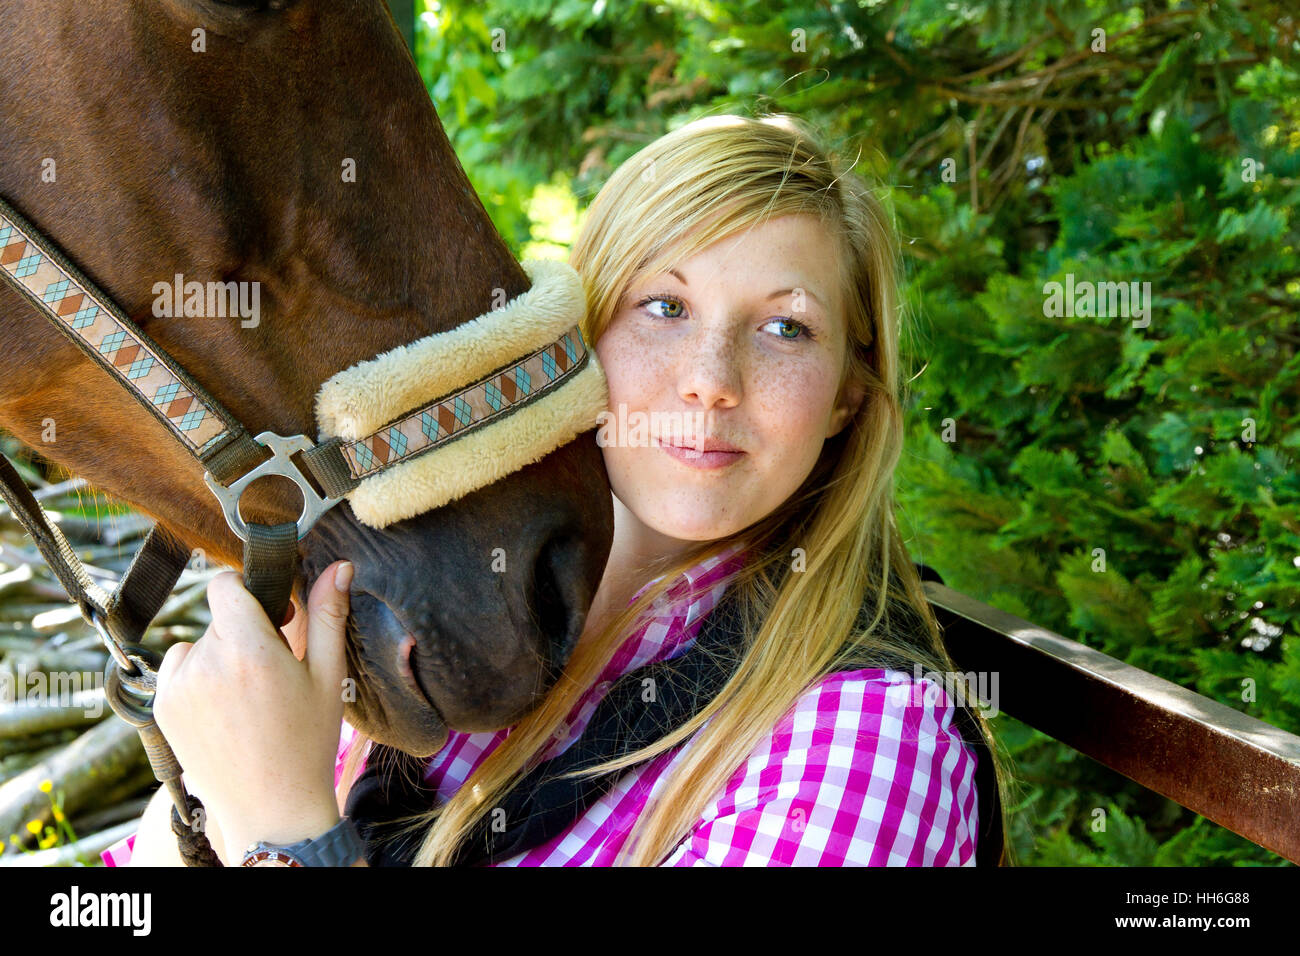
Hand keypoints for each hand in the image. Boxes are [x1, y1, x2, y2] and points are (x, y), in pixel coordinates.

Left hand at [155, 560, 353, 856]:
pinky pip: (180, 670)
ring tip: (247, 697)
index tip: (270, 616)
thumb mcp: (327, 675)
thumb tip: (339, 566)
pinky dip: (199, 679)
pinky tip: (225, 710)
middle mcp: (205, 663)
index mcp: (249, 650)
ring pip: (198, 644)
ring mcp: (178, 688)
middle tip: (271, 671)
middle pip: (219, 618)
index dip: (249, 592)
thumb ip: (328, 615)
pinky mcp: (163, 708)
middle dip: (244, 632)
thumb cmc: (308, 742)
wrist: (271, 808)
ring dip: (219, 655)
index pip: (225, 585)